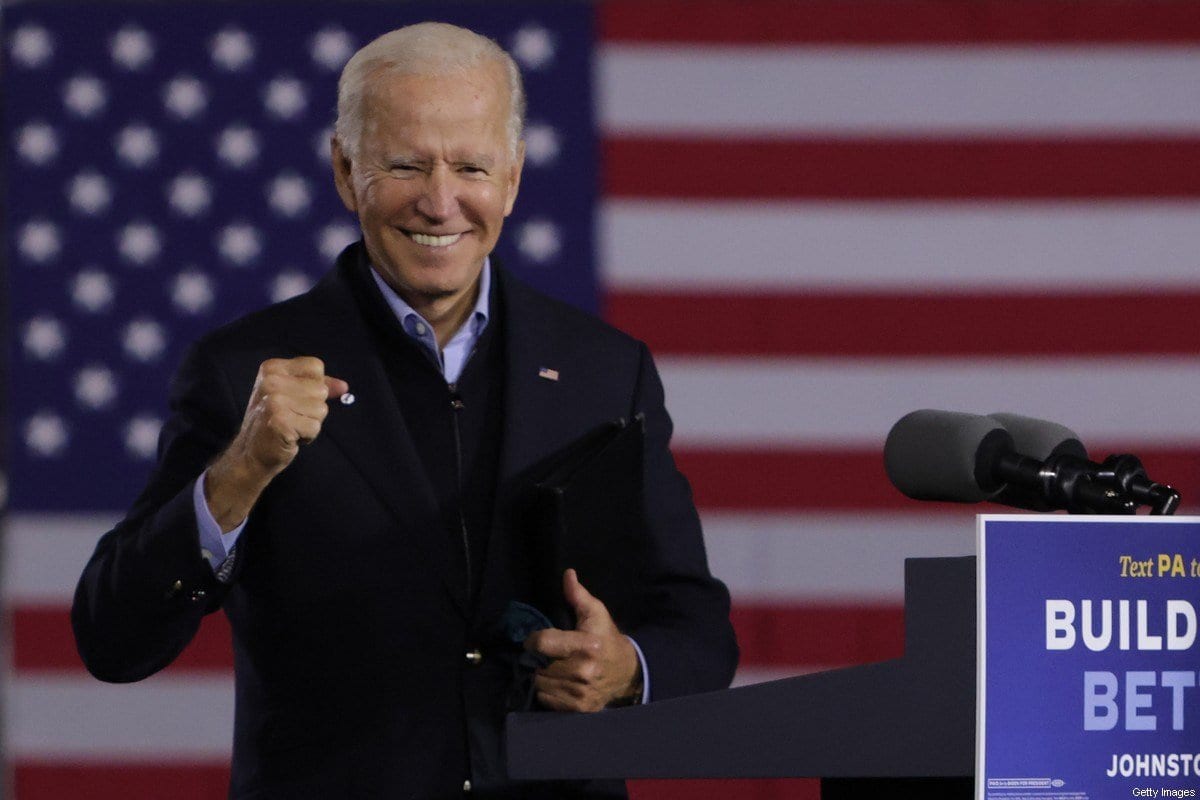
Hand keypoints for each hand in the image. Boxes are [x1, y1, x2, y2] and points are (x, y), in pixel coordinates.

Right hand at [205, 357, 348, 530]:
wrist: (251, 453)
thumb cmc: (275, 422)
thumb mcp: (293, 396)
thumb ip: (319, 386)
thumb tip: (344, 386)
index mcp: (272, 368)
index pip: (316, 367)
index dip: (314, 387)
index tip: (295, 399)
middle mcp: (270, 380)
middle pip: (320, 389)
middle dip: (313, 408)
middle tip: (291, 417)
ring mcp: (274, 400)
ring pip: (321, 409)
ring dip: (310, 423)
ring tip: (290, 426)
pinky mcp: (279, 420)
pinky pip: (315, 427)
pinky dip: (307, 436)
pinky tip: (290, 437)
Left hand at [523, 569, 641, 711]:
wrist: (627, 672)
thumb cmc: (606, 638)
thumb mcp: (596, 613)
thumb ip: (578, 595)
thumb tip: (567, 574)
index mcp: (587, 646)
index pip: (543, 643)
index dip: (533, 640)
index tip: (535, 639)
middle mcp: (583, 672)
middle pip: (539, 665)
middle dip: (538, 658)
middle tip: (546, 654)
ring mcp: (580, 692)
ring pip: (540, 683)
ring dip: (541, 675)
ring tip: (552, 667)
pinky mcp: (578, 708)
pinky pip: (547, 699)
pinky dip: (548, 691)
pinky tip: (558, 681)